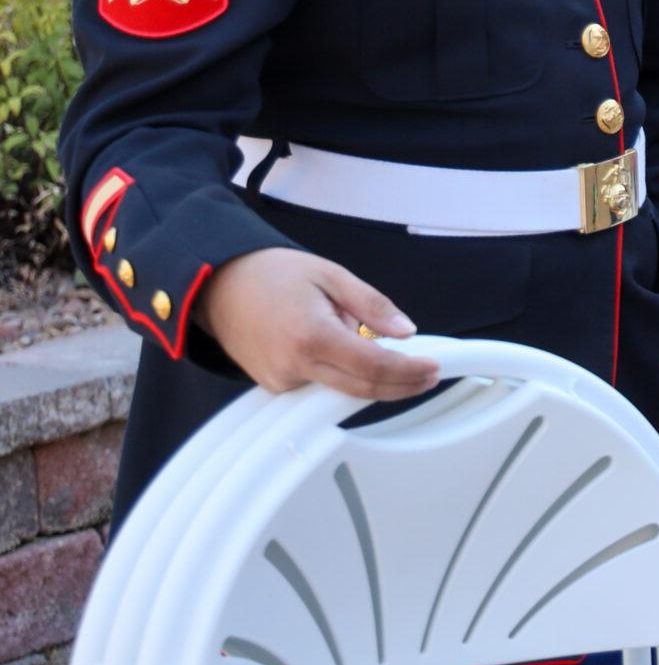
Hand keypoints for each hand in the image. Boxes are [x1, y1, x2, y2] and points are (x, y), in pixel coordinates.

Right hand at [196, 248, 439, 399]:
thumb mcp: (332, 275)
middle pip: (361, 389)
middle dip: (401, 385)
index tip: (433, 368)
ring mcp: (280, 381)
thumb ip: (372, 305)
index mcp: (311, 336)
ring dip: (371, 377)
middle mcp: (293, 366)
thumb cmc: (274, 274)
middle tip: (428, 374)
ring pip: (341, 390)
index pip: (372, 367)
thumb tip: (406, 331)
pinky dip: (344, 374)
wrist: (219, 285)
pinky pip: (320, 387)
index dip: (408, 372)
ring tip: (380, 347)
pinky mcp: (273, 386)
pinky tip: (347, 351)